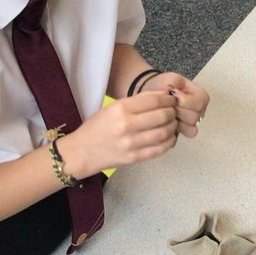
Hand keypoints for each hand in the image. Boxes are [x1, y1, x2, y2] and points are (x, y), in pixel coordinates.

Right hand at [60, 90, 180, 177]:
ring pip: (164, 133)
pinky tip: (169, 137)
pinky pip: (160, 149)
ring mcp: (131, 144)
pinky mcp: (134, 158)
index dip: (168, 100)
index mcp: (120, 109)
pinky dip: (169, 142)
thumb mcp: (112, 108)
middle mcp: (126, 125)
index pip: (154, 101)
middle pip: (162, 116)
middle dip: (172, 113)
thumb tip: (163, 96)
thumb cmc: (98, 127)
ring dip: (173, 127)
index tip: (172, 100)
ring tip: (172, 124)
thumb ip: (137, 102)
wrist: (81, 152)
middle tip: (173, 112)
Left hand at [139, 71, 209, 138]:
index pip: (199, 103)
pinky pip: (183, 135)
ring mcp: (193, 123)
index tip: (173, 94)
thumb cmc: (165, 85)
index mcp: (202, 97)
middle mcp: (201, 111)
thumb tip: (172, 92)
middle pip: (194, 117)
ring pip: (190, 129)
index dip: (184, 100)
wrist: (155, 92)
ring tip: (167, 113)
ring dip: (176, 121)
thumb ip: (174, 83)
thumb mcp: (171, 78)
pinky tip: (167, 121)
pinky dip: (174, 130)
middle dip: (178, 111)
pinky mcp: (185, 131)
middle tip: (169, 105)